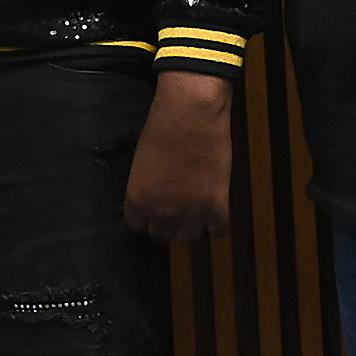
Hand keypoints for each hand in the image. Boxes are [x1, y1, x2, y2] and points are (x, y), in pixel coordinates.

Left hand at [124, 70, 234, 241]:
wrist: (191, 116)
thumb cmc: (160, 129)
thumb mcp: (142, 163)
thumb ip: (147, 187)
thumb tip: (155, 195)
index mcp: (137, 201)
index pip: (137, 226)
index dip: (146, 217)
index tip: (153, 209)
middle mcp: (161, 214)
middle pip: (162, 235)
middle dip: (167, 223)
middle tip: (175, 207)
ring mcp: (190, 214)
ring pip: (189, 239)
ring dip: (192, 226)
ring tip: (196, 210)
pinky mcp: (217, 208)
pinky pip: (218, 232)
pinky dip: (217, 224)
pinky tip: (215, 212)